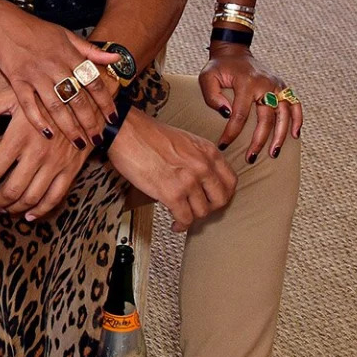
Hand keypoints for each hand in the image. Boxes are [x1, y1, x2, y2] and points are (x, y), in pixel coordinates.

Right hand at [0, 3, 121, 149]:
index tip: (112, 118)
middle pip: (77, 98)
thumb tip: (117, 58)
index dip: (105, 102)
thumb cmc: (37, 29)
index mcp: (69, 54)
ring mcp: (35, 74)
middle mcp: (55, 65)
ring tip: (78, 143)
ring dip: (69, 126)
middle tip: (97, 139)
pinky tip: (48, 134)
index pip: (93, 82)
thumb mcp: (67, 35)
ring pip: (56, 105)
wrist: (3, 22)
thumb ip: (91, 50)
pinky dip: (38, 120)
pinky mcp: (17, 80)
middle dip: (90, 121)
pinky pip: (28, 104)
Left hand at [0, 97, 88, 220]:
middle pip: (11, 190)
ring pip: (31, 197)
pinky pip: (56, 197)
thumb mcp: (12, 96)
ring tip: (4, 208)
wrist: (82, 97)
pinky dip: (41, 210)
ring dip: (14, 208)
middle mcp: (37, 153)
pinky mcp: (71, 169)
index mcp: (19, 137)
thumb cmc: (42, 95)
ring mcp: (56, 163)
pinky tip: (29, 215)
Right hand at [108, 108, 236, 232]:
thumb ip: (199, 159)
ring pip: (202, 212)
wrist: (126, 132)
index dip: (223, 195)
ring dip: (192, 217)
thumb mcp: (185, 141)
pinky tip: (175, 223)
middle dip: (210, 209)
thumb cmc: (148, 135)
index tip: (214, 200)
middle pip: (221, 200)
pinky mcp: (171, 193)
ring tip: (183, 216)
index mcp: (208, 151)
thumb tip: (202, 181)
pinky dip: (180, 224)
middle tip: (200, 210)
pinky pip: (185, 218)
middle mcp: (203, 166)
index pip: (230, 181)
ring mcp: (188, 180)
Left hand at [200, 43, 302, 159]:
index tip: (224, 145)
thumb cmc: (219, 67)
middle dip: (259, 141)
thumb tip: (226, 114)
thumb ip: (212, 96)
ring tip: (274, 153)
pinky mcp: (283, 86)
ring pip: (284, 115)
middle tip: (251, 157)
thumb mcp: (207, 77)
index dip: (232, 133)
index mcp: (246, 83)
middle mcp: (265, 84)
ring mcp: (277, 85)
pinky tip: (295, 135)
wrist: (235, 52)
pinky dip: (297, 120)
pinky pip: (295, 104)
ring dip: (281, 136)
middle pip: (266, 118)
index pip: (240, 115)